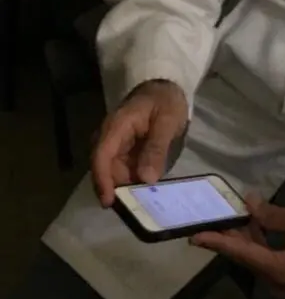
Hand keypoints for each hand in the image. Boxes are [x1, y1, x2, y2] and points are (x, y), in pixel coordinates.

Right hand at [91, 79, 187, 206]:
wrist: (166, 89)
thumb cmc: (166, 101)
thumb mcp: (167, 121)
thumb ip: (156, 147)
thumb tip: (146, 179)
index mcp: (116, 126)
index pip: (101, 156)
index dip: (102, 181)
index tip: (110, 203)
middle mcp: (110, 138)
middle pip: (106, 169)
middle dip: (118, 190)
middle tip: (138, 209)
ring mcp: (116, 146)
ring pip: (114, 174)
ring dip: (127, 188)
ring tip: (146, 204)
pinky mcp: (123, 153)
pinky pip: (124, 172)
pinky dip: (134, 182)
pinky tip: (147, 192)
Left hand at [190, 198, 284, 297]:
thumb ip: (273, 214)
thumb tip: (249, 203)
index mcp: (281, 271)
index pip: (242, 254)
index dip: (218, 243)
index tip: (197, 236)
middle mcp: (279, 282)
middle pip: (246, 257)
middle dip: (231, 235)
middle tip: (215, 213)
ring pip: (256, 257)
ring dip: (245, 236)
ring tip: (233, 212)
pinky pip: (267, 258)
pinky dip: (258, 241)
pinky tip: (254, 223)